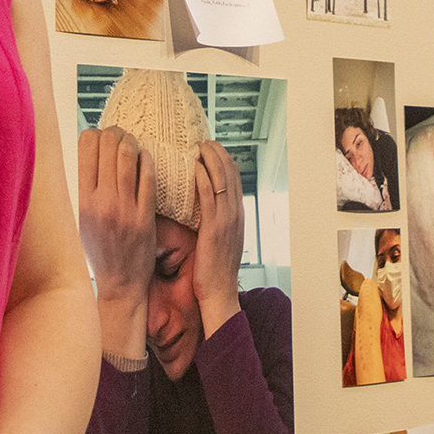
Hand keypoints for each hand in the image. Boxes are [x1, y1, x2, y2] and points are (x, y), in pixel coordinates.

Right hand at [76, 126, 153, 364]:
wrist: (121, 283)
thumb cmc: (102, 249)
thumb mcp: (82, 219)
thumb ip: (86, 188)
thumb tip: (90, 153)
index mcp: (82, 199)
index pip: (86, 146)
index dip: (95, 134)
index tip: (101, 138)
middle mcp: (101, 201)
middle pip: (108, 144)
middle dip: (116, 133)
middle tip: (121, 137)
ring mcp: (124, 208)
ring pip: (128, 155)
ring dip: (132, 142)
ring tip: (133, 144)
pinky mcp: (145, 215)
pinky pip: (148, 175)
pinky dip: (148, 160)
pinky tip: (147, 159)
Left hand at [190, 140, 245, 337]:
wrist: (219, 293)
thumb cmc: (213, 270)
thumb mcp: (218, 240)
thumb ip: (213, 221)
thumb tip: (202, 206)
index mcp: (237, 216)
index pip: (234, 179)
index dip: (224, 160)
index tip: (212, 148)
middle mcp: (236, 214)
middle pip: (231, 174)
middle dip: (219, 154)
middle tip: (204, 141)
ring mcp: (227, 220)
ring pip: (223, 181)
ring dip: (212, 160)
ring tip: (199, 146)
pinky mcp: (214, 228)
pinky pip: (210, 197)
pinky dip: (205, 179)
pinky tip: (196, 168)